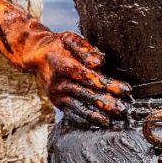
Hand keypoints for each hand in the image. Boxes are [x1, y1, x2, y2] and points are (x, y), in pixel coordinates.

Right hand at [0, 0, 131, 124]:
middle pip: (87, 95)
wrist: (34, 56)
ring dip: (97, 115)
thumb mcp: (69, 38)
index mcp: (63, 65)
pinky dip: (84, 120)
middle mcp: (58, 83)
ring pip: (79, 107)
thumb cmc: (57, 46)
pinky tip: (97, 124)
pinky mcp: (57, 103)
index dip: (109, 85)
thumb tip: (98, 63)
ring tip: (112, 121)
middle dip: (107, 103)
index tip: (126, 90)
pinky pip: (71, 114)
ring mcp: (56, 95)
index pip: (90, 77)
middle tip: (124, 109)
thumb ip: (84, 48)